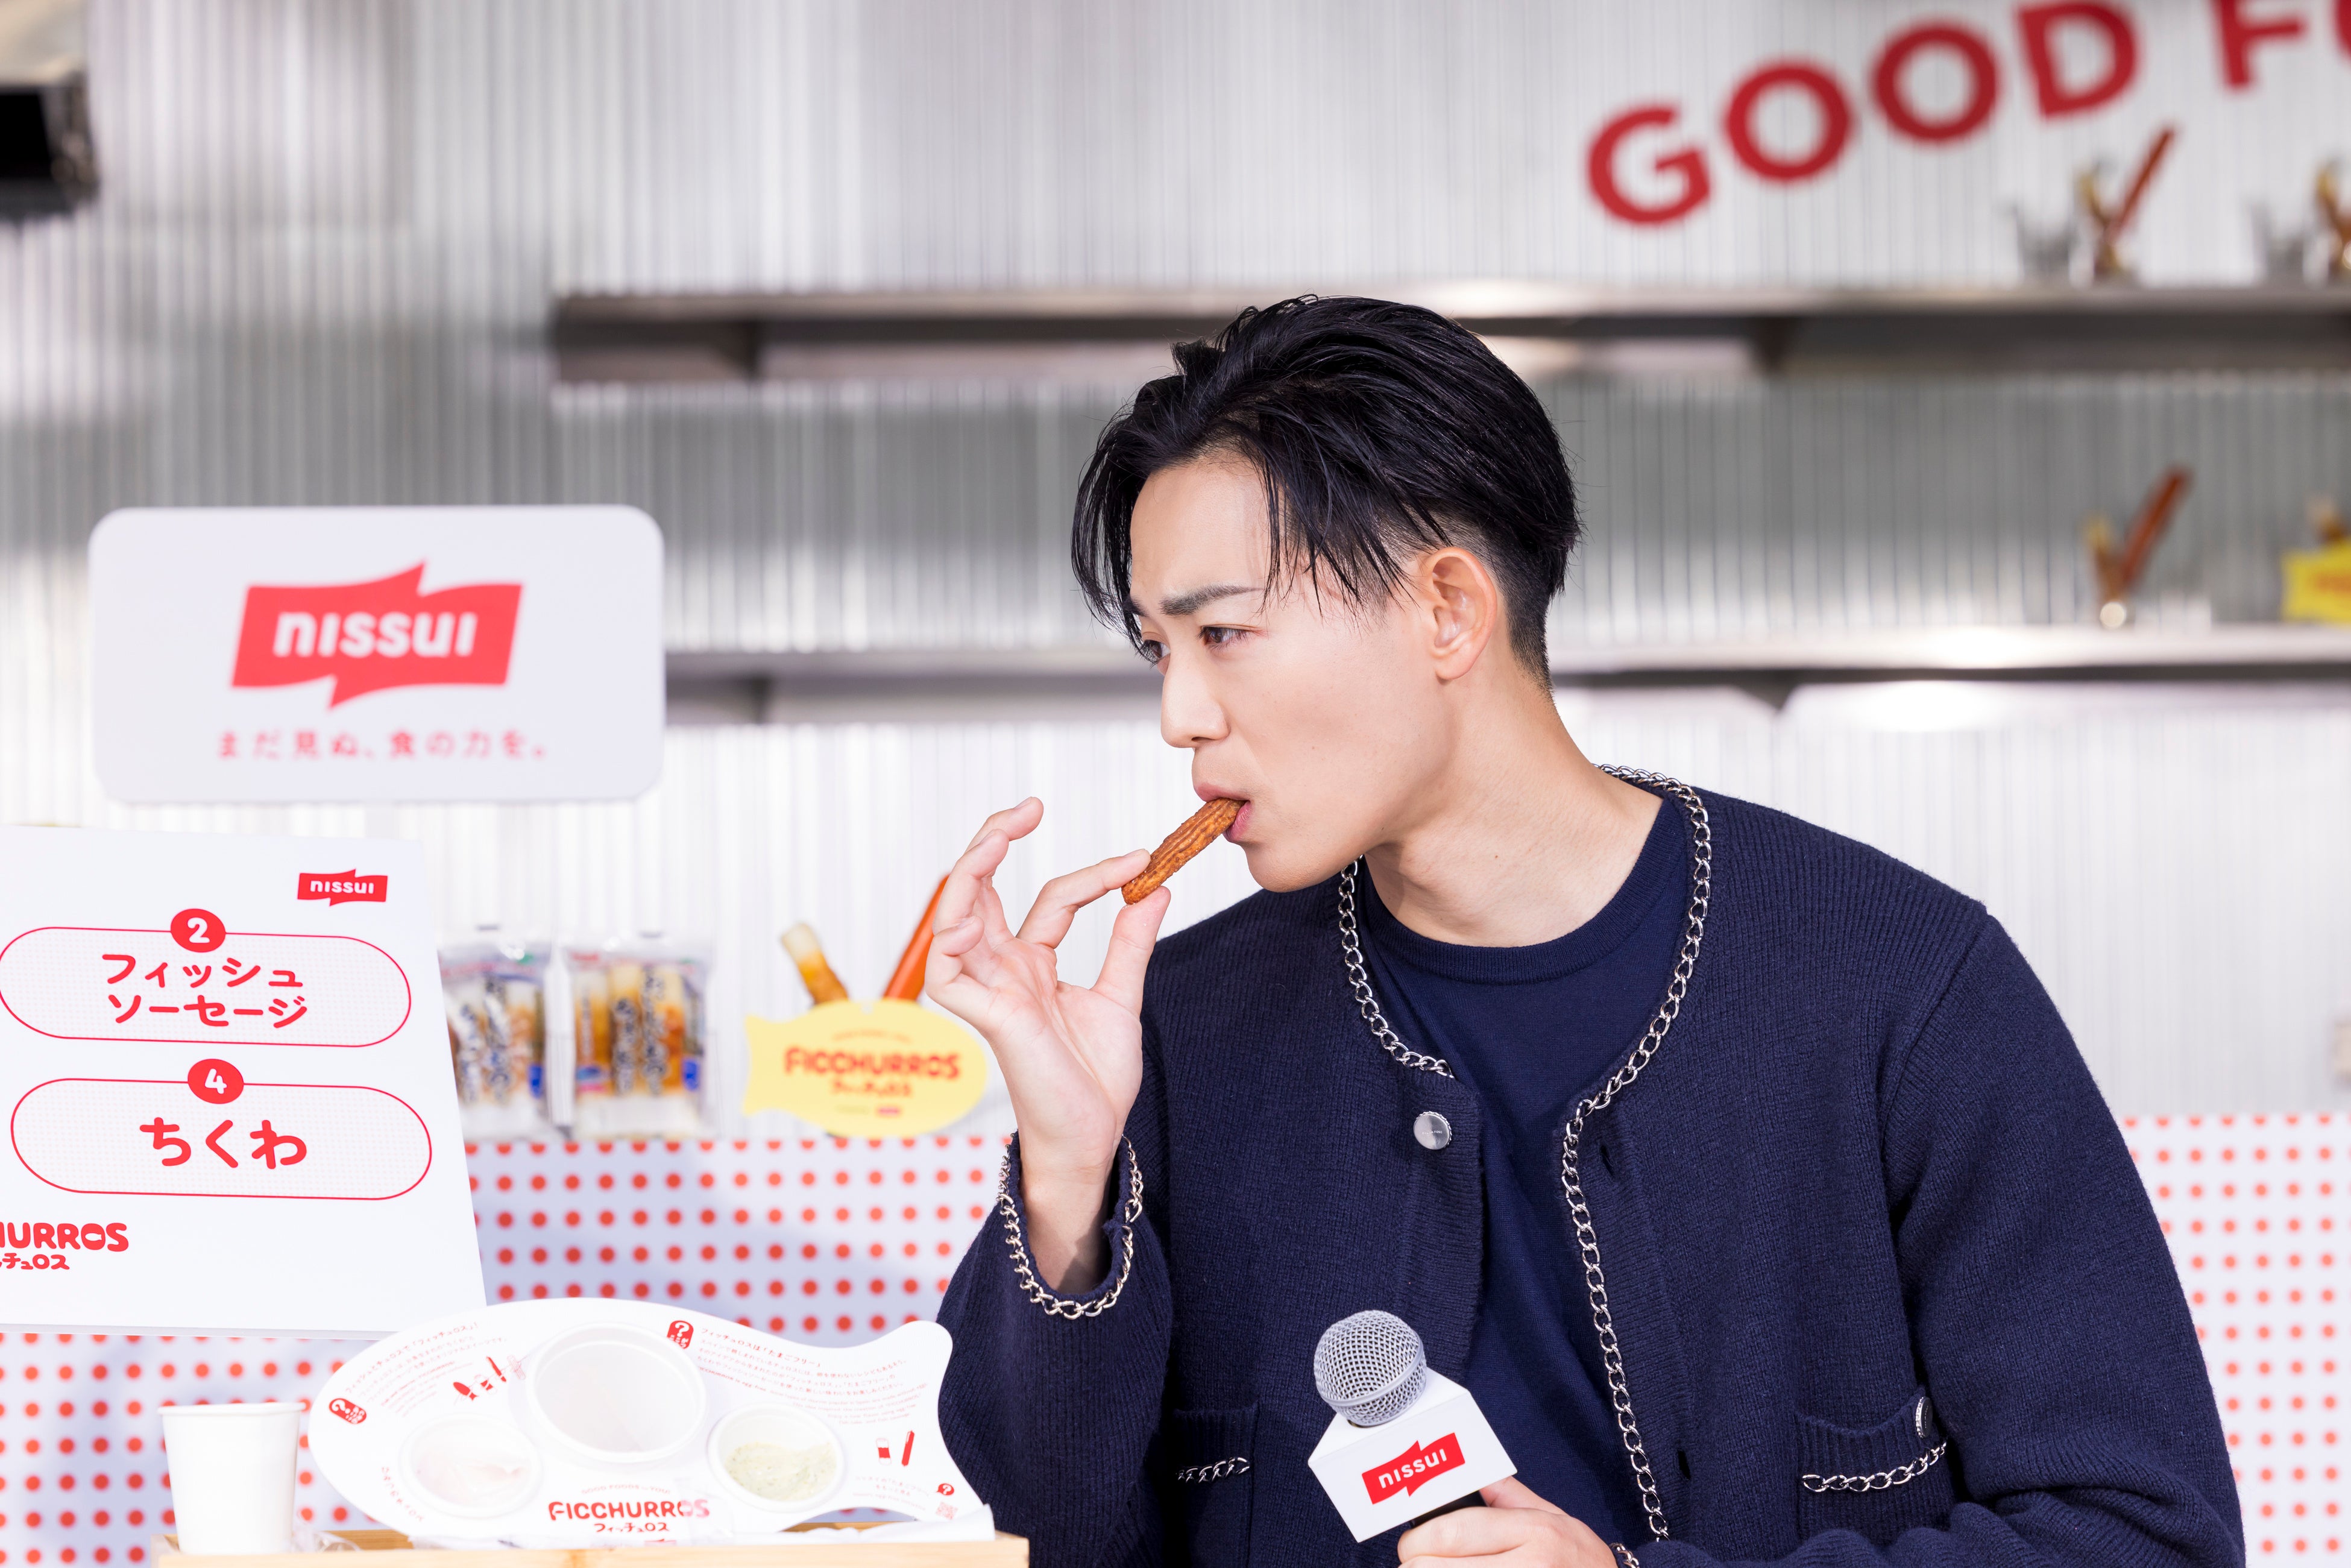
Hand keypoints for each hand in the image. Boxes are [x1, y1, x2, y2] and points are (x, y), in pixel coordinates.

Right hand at [924, 798, 1167, 1291]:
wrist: (1096, 1136)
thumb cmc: (1097, 1078)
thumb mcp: (1122, 996)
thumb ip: (1131, 943)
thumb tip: (1156, 887)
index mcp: (1033, 965)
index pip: (1051, 899)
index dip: (1094, 874)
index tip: (1142, 860)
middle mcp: (1004, 971)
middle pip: (980, 890)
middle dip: (994, 840)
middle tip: (1030, 805)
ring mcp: (990, 991)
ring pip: (955, 917)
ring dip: (970, 870)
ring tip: (1001, 831)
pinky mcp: (987, 1018)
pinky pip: (947, 972)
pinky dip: (953, 937)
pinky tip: (976, 908)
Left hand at [1397, 1478, 1617, 1567]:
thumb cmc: (1582, 1566)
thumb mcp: (1558, 1521)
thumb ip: (1511, 1496)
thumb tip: (1477, 1469)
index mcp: (1535, 1533)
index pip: (1450, 1531)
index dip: (1417, 1539)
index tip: (1412, 1545)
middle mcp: (1529, 1567)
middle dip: (1413, 1566)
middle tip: (1417, 1564)